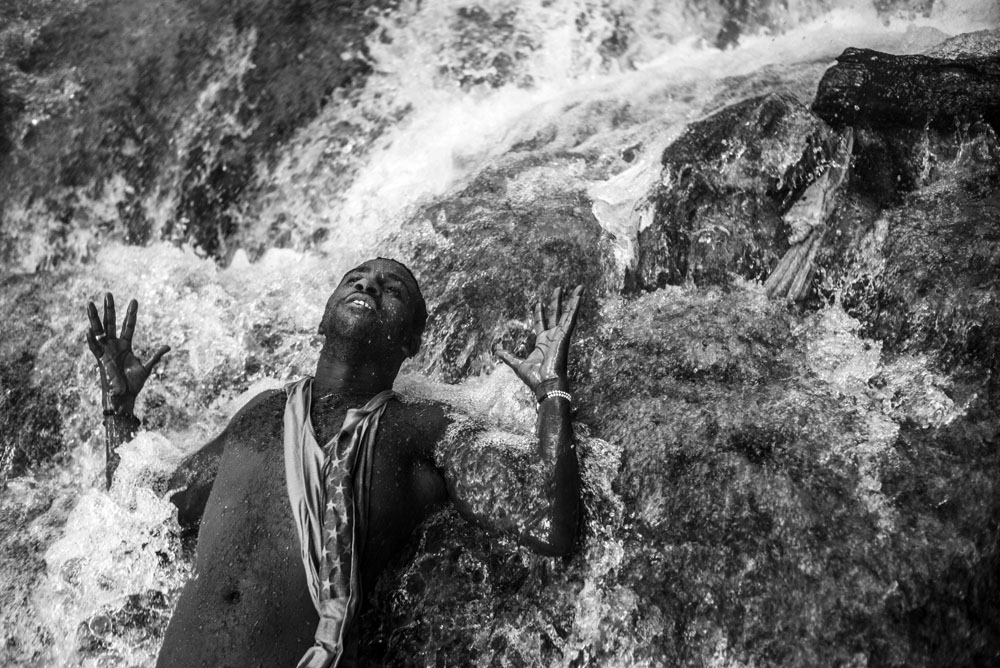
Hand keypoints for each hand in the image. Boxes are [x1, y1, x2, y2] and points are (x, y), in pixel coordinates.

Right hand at [86, 293, 169, 415]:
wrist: (124, 397)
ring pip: (99, 330)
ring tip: (89, 303)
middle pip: (111, 322)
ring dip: (94, 317)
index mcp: (125, 345)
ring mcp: (106, 351)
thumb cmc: (133, 384)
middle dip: (110, 309)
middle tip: (108, 293)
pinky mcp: (100, 360)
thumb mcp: (146, 367)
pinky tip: (88, 330)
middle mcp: (114, 345)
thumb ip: (155, 356)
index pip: (128, 325)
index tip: (134, 300)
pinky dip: (91, 340)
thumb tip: (168, 346)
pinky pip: (94, 348)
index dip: (131, 314)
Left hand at [496, 285, 581, 398]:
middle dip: (556, 301)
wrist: (546, 385)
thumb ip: (508, 356)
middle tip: (558, 288)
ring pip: (567, 314)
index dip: (539, 312)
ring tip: (579, 287)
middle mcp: (553, 336)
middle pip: (555, 314)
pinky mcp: (565, 335)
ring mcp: (560, 335)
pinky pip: (571, 318)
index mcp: (543, 342)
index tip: (538, 302)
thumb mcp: (517, 364)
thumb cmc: (535, 378)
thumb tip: (496, 351)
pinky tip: (579, 296)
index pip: (541, 323)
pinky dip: (575, 307)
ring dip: (573, 300)